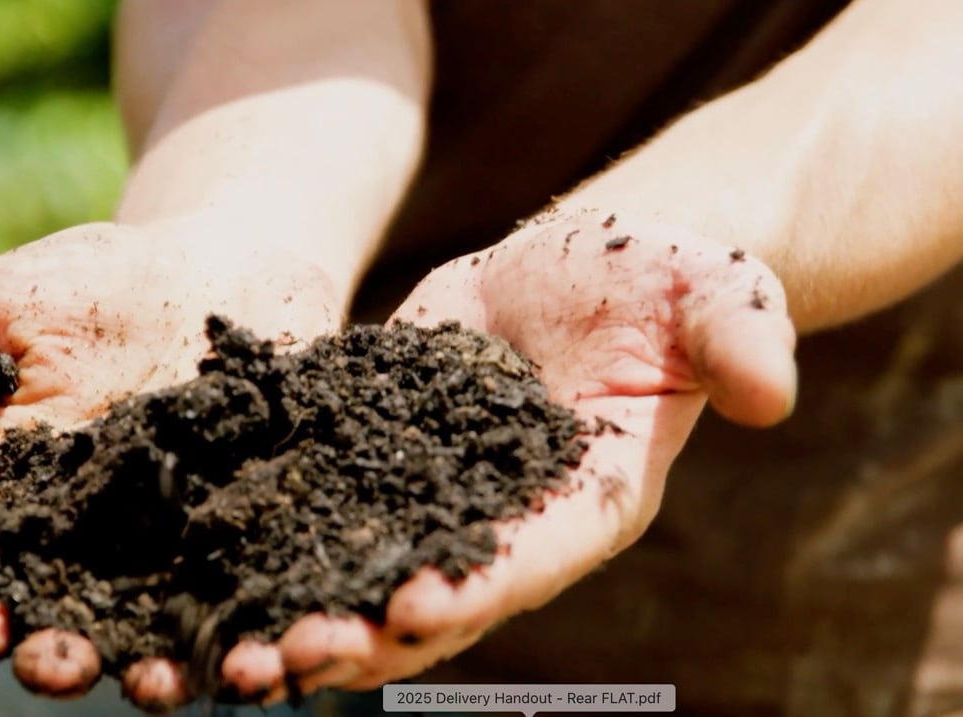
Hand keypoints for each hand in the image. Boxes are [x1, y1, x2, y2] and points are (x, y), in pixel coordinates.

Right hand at [0, 220, 340, 702]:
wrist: (213, 258)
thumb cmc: (87, 286)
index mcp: (31, 499)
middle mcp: (111, 537)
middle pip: (79, 617)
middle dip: (67, 655)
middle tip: (67, 667)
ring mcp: (194, 531)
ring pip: (176, 621)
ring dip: (171, 665)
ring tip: (169, 682)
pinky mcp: (270, 513)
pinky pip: (271, 574)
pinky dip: (271, 613)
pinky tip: (274, 637)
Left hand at [218, 210, 796, 697]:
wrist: (591, 256)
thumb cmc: (667, 280)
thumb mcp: (716, 293)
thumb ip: (740, 340)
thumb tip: (773, 395)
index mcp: (588, 498)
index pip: (531, 557)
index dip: (475, 587)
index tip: (411, 610)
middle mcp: (508, 515)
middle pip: (433, 591)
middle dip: (364, 630)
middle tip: (288, 660)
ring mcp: (438, 485)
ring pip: (364, 562)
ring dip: (303, 607)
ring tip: (231, 647)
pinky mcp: (382, 440)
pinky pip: (326, 489)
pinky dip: (273, 523)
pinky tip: (205, 547)